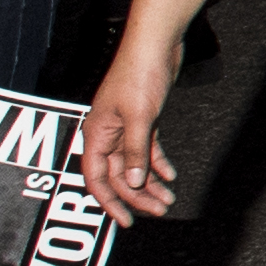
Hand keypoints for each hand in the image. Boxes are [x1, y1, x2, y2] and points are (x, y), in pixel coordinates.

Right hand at [83, 33, 185, 220]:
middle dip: (137, 196)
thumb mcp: (140, 117)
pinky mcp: (142, 119)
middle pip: (117, 174)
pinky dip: (157, 163)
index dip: (109, 202)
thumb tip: (133, 183)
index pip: (95, 178)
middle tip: (160, 210)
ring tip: (168, 200)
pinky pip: (146, 149)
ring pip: (133, 164)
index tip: (125, 222)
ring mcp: (124, 127)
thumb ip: (136, 151)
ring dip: (149, 183)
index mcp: (96, 134)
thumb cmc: (141, 75)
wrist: (156, 44)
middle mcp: (106, 133)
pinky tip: (170, 176)